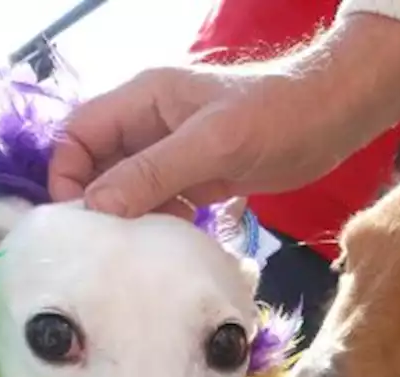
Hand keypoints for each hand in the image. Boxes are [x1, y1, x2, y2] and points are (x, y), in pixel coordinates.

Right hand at [48, 14, 399, 217]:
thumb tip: (97, 205)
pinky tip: (164, 249)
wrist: (331, 119)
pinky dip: (157, 223)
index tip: (77, 218)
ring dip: (125, 218)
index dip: (67, 172)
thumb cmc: (274, 117)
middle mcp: (151, 123)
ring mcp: (174, 151)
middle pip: (99, 163)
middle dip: (93, 202)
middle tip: (98, 247)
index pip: (79, 132)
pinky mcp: (198, 175)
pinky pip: (160, 201)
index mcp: (143, 99)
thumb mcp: (211, 144)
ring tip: (128, 255)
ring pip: (128, 187)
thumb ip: (153, 171)